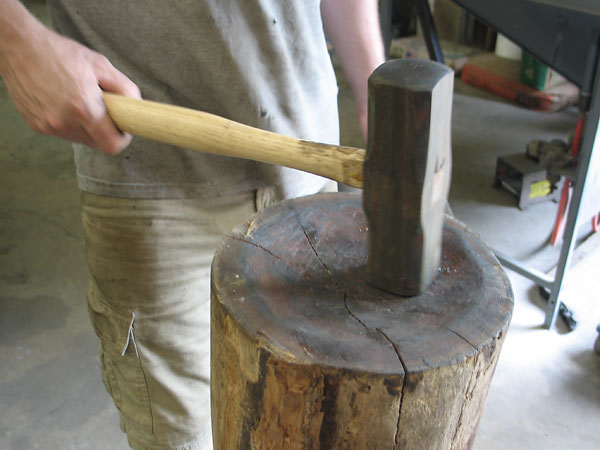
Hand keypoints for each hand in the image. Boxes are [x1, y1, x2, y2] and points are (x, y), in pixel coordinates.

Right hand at [1, 25, 140, 154]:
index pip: (112, 145)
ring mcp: (48, 126)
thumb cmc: (61, 53)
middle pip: (97, 144)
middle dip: (106, 132)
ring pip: (81, 139)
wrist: (18, 47)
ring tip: (81, 102)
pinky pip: (63, 132)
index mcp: (83, 108)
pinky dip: (69, 122)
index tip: (123, 127)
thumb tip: (137, 107)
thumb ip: (125, 88)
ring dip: (87, 127)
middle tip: (105, 111)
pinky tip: (63, 101)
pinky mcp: (37, 125)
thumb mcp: (101, 65)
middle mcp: (63, 122)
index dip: (122, 139)